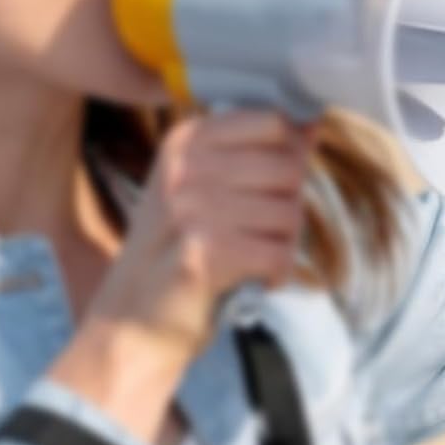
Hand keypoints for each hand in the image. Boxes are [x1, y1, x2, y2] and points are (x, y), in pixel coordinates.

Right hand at [87, 111, 313, 362]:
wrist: (133, 321)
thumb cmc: (177, 252)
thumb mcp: (206, 189)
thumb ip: (257, 154)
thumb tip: (310, 124)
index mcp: (185, 141)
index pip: (273, 123)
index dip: (291, 157)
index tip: (272, 188)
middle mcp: (185, 168)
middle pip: (288, 167)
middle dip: (289, 206)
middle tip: (261, 233)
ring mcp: (191, 210)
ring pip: (289, 212)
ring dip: (284, 244)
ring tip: (252, 256)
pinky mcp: (203, 255)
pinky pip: (278, 254)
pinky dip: (277, 273)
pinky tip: (256, 279)